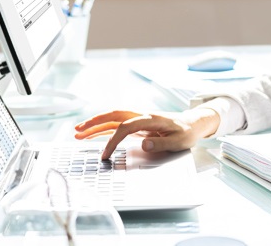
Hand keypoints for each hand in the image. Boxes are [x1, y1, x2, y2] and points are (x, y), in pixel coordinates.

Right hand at [74, 107, 219, 159]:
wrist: (193, 123)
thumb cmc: (186, 132)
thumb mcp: (178, 141)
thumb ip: (160, 144)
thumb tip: (143, 145)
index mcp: (151, 119)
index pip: (126, 127)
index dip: (113, 140)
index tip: (105, 155)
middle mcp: (142, 115)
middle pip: (114, 115)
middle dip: (95, 122)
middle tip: (78, 131)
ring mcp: (139, 118)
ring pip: (113, 118)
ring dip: (96, 124)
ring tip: (78, 132)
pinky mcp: (138, 124)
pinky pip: (117, 124)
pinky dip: (104, 128)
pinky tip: (93, 134)